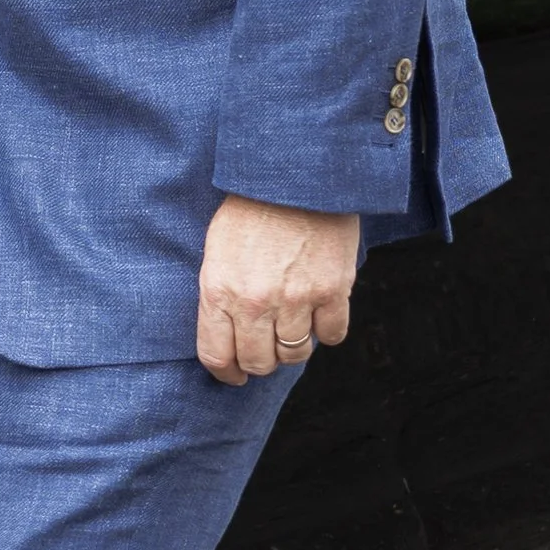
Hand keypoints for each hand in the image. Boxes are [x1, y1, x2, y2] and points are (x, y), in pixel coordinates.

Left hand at [197, 195, 360, 385]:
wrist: (295, 174)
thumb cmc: (251, 207)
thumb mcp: (216, 250)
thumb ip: (219, 293)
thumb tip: (227, 332)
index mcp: (219, 290)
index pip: (217, 356)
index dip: (226, 373)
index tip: (234, 375)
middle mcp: (255, 302)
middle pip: (258, 362)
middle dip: (259, 362)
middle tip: (265, 349)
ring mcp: (296, 299)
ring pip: (295, 355)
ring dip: (293, 348)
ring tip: (291, 328)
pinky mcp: (332, 290)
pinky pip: (332, 335)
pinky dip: (327, 331)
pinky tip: (319, 315)